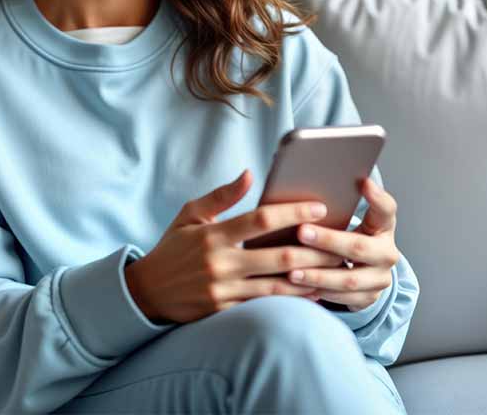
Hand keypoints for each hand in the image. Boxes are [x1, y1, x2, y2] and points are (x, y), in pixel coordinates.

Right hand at [124, 169, 345, 323]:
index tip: (319, 207)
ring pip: (278, 285)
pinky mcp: (225, 312)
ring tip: (336, 267)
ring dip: (310, 276)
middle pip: (278, 255)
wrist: (146, 293)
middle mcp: (221, 263)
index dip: (293, 213)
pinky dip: (292, 299)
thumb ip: (221, 195)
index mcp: (213, 234)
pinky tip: (313, 292)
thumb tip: (249, 174)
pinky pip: (266, 305)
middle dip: (313, 248)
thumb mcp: (190, 214)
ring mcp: (224, 291)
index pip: (260, 220)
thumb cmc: (173, 247)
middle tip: (340, 241)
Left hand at [287, 177, 400, 311]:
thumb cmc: (347, 235)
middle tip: (301, 232)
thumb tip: (301, 184)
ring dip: (318, 274)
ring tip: (292, 271)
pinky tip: (299, 288)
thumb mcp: (349, 220)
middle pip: (359, 247)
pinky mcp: (369, 299)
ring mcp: (380, 278)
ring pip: (349, 279)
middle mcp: (387, 252)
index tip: (363, 182)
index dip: (377, 197)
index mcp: (383, 226)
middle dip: (328, 241)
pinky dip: (319, 293)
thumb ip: (337, 207)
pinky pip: (343, 299)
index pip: (386, 209)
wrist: (363, 271)